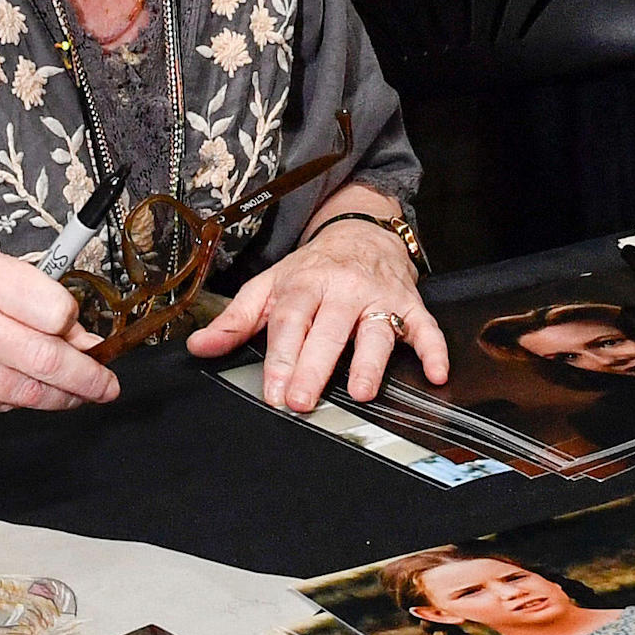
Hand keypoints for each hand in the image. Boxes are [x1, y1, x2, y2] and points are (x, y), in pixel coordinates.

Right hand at [0, 248, 120, 416]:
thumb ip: (30, 295)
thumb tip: (81, 337)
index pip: (50, 307)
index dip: (75, 324)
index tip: (87, 334)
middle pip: (44, 358)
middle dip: (87, 378)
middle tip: (106, 385)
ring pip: (27, 392)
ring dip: (63, 397)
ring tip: (78, 393)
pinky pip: (1, 406)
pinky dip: (21, 401)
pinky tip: (25, 389)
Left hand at [188, 209, 445, 412]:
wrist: (361, 232)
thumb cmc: (311, 269)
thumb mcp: (269, 286)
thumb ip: (235, 320)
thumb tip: (198, 347)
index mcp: (305, 283)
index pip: (291, 321)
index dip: (281, 357)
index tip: (274, 392)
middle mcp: (343, 288)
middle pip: (329, 330)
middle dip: (314, 366)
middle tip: (302, 401)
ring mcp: (379, 296)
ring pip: (376, 329)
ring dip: (370, 360)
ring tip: (361, 391)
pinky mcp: (410, 303)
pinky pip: (425, 326)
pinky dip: (434, 348)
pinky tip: (436, 372)